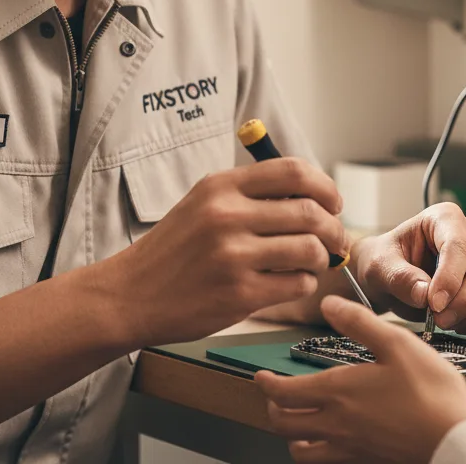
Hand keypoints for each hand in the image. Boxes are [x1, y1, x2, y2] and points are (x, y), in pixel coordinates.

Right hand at [119, 157, 346, 345]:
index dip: (324, 186)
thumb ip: (251, 195)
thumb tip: (313, 198)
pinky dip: (304, 283)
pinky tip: (291, 282)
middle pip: (309, 211)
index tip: (333, 202)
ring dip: (321, 258)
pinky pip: (296, 283)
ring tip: (312, 263)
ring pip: (309, 249)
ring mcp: (233, 256)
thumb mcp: (204, 203)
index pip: (293, 171)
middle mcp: (228, 215)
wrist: (130, 294)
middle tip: (335, 238)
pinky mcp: (239, 294)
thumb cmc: (174, 249)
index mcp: (222, 185)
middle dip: (333, 227)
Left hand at [256, 295, 465, 462]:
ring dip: (291, 434)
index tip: (261, 376)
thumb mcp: (395, 343)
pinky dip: (315, 452)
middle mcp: (337, 425)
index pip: (285, 393)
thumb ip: (358, 322)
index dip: (267, 384)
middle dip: (273, 407)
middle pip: (285, 425)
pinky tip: (328, 439)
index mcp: (338, 393)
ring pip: (301, 451)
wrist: (455, 441)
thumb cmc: (430, 392)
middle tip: (274, 394)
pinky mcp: (367, 461)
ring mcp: (351, 448)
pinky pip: (326, 462)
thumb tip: (328, 304)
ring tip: (295, 419)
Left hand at [352, 204, 465, 333]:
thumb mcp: (380, 266)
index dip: (450, 278)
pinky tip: (458, 324)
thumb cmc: (386, 263)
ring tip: (444, 322)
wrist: (392, 277)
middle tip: (440, 320)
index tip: (434, 304)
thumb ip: (399, 277)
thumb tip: (423, 294)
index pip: (459, 246)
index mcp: (444, 218)